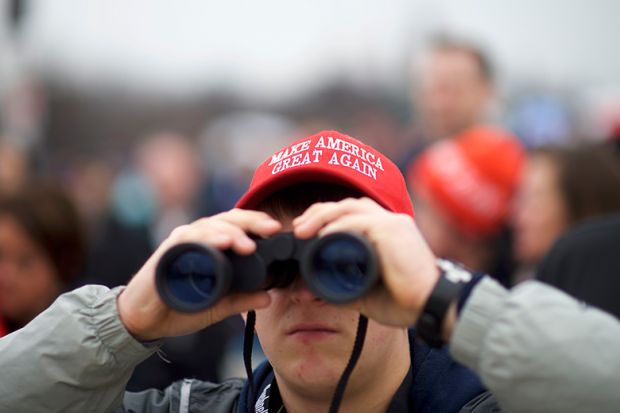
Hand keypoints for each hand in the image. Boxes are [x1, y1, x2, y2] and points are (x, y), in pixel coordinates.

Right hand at [117, 209, 281, 340]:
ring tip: (248, 245)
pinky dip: (207, 239)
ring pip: (211, 226)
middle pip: (229, 219)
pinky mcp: (168, 251)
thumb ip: (240, 300)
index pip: (239, 225)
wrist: (144, 320)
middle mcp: (199, 236)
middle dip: (252, 222)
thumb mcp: (217, 305)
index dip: (258, 224)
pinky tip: (221, 243)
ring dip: (231, 233)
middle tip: (272, 229)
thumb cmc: (179, 306)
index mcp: (212, 244)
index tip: (279, 231)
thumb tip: (268, 298)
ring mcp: (183, 241)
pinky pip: (189, 239)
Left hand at [293, 198, 439, 327]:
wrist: (431, 306)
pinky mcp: (393, 230)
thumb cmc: (404, 300)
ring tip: (302, 230)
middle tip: (297, 228)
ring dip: (322, 216)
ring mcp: (392, 223)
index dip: (325, 217)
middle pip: (347, 204)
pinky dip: (338, 226)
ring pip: (350, 207)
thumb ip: (343, 285)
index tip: (304, 231)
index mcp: (385, 231)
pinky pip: (359, 221)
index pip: (351, 213)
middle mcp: (389, 222)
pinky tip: (321, 235)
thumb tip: (313, 287)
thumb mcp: (366, 291)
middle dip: (318, 212)